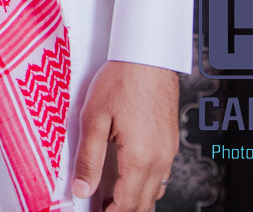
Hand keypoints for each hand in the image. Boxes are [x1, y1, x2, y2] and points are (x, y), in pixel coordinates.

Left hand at [70, 61, 179, 210]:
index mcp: (141, 158)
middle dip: (123, 211)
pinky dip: (144, 184)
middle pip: (144, 203)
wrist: (149, 56)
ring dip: (135, 200)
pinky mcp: (170, 141)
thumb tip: (82, 188)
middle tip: (101, 208)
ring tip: (110, 198)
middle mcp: (160, 160)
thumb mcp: (94, 118)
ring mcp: (168, 151)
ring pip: (155, 190)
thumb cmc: (122, 81)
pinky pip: (160, 174)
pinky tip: (128, 176)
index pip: (127, 204)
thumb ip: (89, 158)